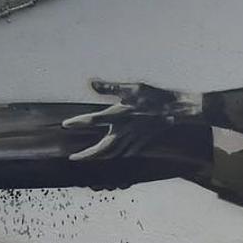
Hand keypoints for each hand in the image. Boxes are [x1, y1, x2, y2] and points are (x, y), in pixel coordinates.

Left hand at [62, 80, 200, 160]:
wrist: (177, 110)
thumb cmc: (154, 96)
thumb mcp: (132, 88)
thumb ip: (111, 87)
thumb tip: (92, 83)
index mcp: (119, 114)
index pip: (93, 120)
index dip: (78, 122)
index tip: (65, 125)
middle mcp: (124, 130)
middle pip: (102, 148)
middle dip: (87, 155)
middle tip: (74, 159)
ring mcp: (133, 138)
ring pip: (113, 153)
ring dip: (99, 158)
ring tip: (88, 159)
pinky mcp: (142, 141)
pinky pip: (126, 153)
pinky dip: (117, 157)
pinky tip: (112, 157)